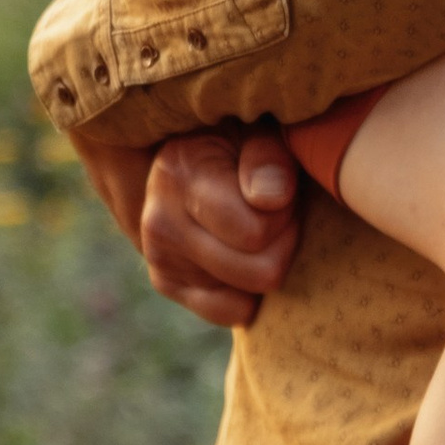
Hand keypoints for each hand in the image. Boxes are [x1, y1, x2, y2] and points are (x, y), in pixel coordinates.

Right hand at [76, 123, 302, 326]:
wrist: (199, 149)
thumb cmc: (242, 139)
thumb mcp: (258, 131)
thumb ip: (267, 158)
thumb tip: (271, 199)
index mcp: (180, 176)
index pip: (256, 232)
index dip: (286, 214)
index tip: (284, 191)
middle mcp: (159, 222)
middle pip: (259, 271)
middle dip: (282, 242)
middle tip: (277, 213)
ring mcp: (158, 257)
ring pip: (247, 295)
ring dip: (264, 262)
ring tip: (258, 225)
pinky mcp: (165, 282)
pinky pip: (229, 313)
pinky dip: (247, 292)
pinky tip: (243, 254)